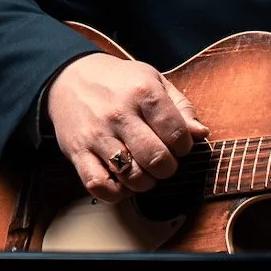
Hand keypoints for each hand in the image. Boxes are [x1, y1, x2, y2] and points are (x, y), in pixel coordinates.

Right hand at [45, 53, 200, 200]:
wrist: (69, 77)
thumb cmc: (117, 82)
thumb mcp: (154, 80)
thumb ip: (181, 107)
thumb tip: (200, 133)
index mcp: (143, 92)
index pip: (177, 133)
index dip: (184, 147)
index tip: (178, 146)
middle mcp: (119, 114)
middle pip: (156, 159)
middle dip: (168, 168)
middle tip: (163, 162)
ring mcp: (97, 135)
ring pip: (131, 176)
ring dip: (144, 182)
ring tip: (144, 171)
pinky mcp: (78, 152)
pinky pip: (99, 185)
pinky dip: (115, 192)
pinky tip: (122, 181)